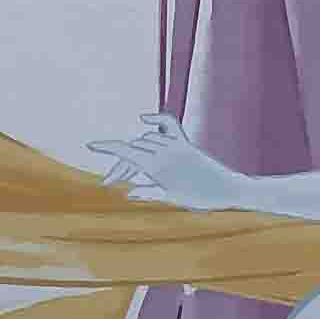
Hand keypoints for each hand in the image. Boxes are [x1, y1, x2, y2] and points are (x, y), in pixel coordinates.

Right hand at [90, 113, 248, 211]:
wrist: (229, 190)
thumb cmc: (202, 199)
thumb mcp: (172, 199)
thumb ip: (148, 192)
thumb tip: (127, 192)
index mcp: (159, 166)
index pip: (126, 152)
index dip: (106, 147)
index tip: (90, 145)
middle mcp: (165, 151)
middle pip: (132, 150)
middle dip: (117, 163)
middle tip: (108, 181)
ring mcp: (175, 145)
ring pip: (144, 142)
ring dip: (132, 153)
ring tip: (125, 172)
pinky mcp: (185, 142)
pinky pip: (166, 124)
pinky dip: (154, 119)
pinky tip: (143, 119)